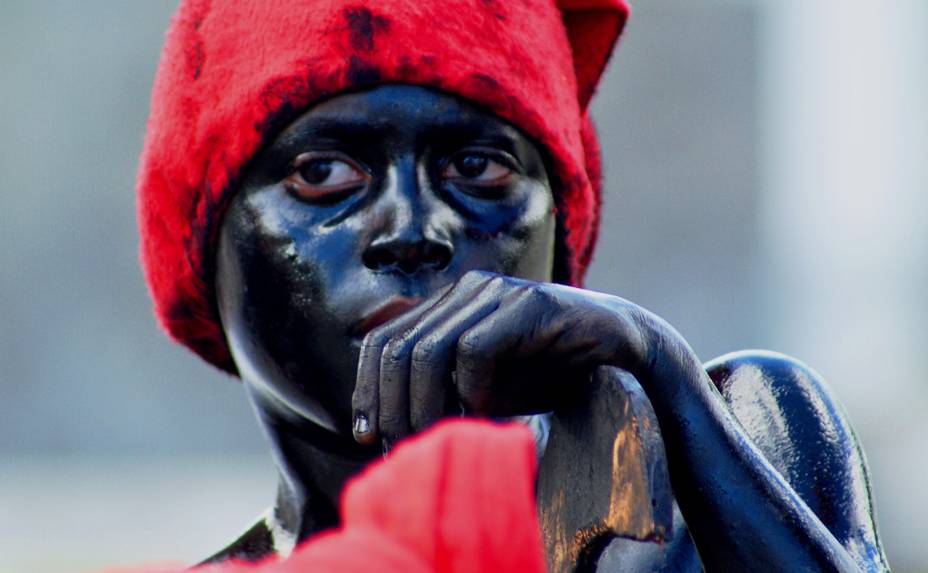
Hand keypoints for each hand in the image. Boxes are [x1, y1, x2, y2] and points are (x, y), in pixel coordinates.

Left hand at [351, 270, 645, 446]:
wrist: (625, 352)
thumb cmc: (549, 373)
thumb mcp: (484, 388)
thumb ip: (441, 393)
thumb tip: (382, 427)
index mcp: (448, 306)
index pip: (383, 341)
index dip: (367, 389)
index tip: (367, 436)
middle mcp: (466, 292)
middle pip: (397, 349)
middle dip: (392, 407)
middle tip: (403, 448)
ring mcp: (497, 293)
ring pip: (429, 351)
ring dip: (426, 405)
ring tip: (438, 438)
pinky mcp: (529, 305)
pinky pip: (475, 350)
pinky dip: (472, 390)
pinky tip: (485, 413)